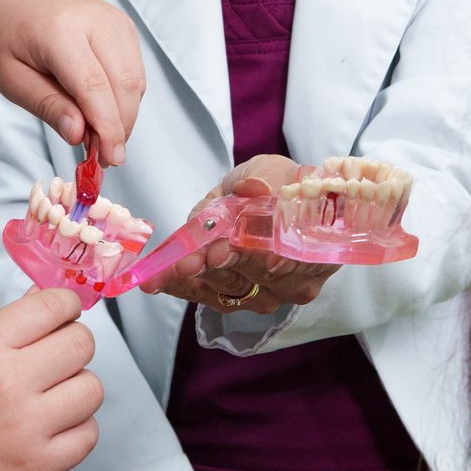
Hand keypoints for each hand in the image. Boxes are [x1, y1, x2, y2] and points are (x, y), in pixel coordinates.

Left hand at [0, 0, 143, 165]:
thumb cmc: (5, 39)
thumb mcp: (11, 80)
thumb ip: (47, 106)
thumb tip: (79, 135)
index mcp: (59, 30)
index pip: (94, 86)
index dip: (106, 127)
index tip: (110, 158)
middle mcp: (94, 19)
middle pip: (123, 84)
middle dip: (119, 126)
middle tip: (104, 157)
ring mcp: (113, 19)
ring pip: (135, 80)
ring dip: (124, 115)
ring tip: (98, 135)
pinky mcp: (123, 25)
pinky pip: (135, 70)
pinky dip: (125, 97)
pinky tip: (101, 108)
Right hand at [0, 289, 100, 470]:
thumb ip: (11, 325)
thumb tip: (50, 299)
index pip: (53, 306)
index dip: (66, 304)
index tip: (65, 311)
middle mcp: (9, 383)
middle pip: (81, 344)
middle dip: (73, 344)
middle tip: (56, 354)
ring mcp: (26, 427)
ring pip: (92, 389)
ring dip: (77, 388)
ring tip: (53, 394)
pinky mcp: (36, 465)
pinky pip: (88, 436)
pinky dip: (77, 428)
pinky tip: (54, 424)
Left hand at [140, 155, 340, 313]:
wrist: (268, 198)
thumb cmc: (279, 186)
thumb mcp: (274, 171)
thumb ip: (265, 180)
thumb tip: (255, 188)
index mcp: (313, 251)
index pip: (290, 259)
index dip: (261, 254)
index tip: (233, 247)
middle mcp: (294, 282)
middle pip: (260, 278)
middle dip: (229, 265)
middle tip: (206, 254)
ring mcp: (265, 295)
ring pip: (233, 290)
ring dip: (203, 276)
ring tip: (179, 265)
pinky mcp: (233, 299)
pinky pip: (206, 295)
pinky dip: (180, 286)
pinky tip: (156, 280)